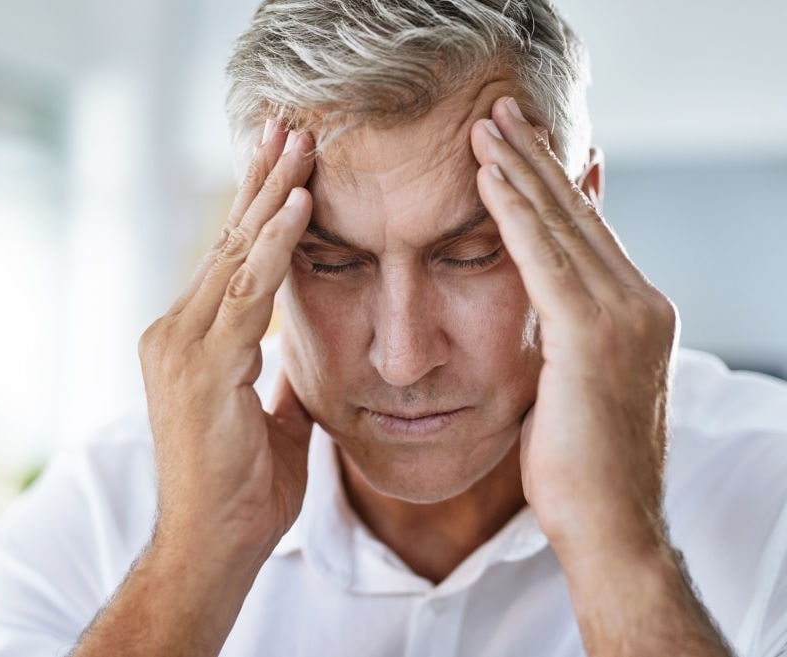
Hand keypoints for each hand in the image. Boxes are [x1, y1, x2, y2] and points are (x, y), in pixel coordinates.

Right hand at [138, 123, 315, 567]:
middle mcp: (174, 332)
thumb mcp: (270, 421)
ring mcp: (180, 346)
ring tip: (301, 142)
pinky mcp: (200, 365)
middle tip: (289, 126)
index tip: (285, 165)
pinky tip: (301, 203)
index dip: (258, 209)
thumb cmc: (241, 494)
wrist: (210, 550)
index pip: (229, 261)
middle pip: (227, 242)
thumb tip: (298, 358)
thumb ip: (277, 380)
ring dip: (273, 195)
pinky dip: (276, 245)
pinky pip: (247, 292)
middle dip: (262, 181)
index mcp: (188, 342)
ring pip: (235, 254)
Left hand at [470, 97, 678, 563]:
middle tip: (500, 112)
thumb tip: (544, 314)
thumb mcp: (575, 387)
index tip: (521, 147)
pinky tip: (486, 176)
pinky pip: (541, 258)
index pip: (588, 234)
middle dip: (535, 160)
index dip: (552, 187)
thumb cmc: (582, 470)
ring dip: (519, 170)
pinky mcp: (589, 336)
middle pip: (578, 215)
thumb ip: (566, 339)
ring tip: (485, 125)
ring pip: (560, 226)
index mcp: (638, 314)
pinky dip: (512, 213)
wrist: (611, 528)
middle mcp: (640, 304)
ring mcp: (622, 317)